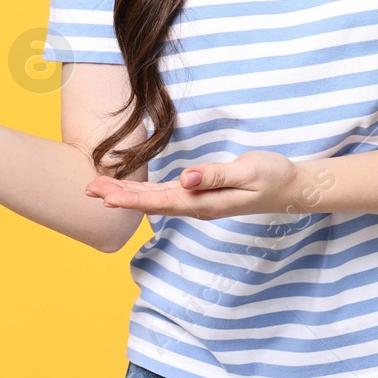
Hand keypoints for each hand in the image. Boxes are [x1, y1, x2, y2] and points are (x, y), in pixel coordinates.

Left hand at [85, 150, 302, 220]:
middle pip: (150, 203)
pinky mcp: (199, 193)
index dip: (132, 198)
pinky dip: (144, 191)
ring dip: (126, 194)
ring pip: (155, 199)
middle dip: (119, 196)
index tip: (106, 196)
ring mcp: (197, 201)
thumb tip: (185, 178)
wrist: (290, 188)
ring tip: (99, 189)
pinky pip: (166, 194)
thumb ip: (216, 176)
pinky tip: (130, 188)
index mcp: (204, 201)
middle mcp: (196, 205)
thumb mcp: (247, 171)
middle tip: (87, 190)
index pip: (161, 201)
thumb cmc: (271, 176)